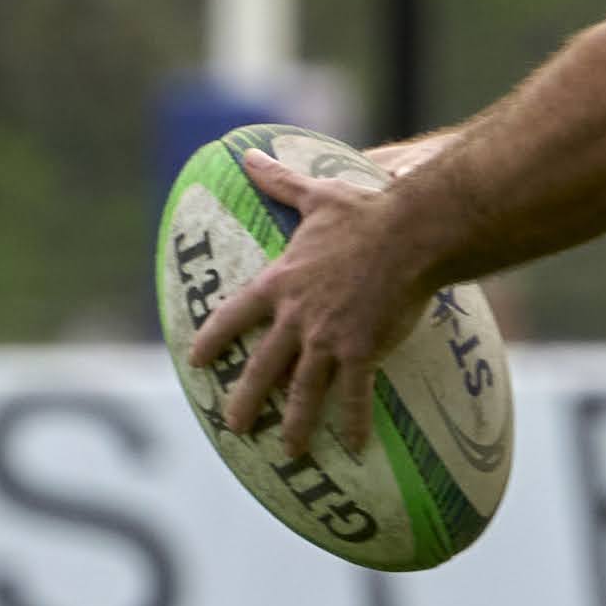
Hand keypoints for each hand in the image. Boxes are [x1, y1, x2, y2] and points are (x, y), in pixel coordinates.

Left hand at [198, 148, 433, 458]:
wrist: (408, 234)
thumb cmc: (364, 212)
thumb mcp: (315, 194)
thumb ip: (279, 181)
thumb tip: (249, 154)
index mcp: (280, 283)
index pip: (234, 316)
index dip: (212, 340)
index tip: (196, 361)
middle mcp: (296, 317)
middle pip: (261, 367)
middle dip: (246, 400)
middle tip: (236, 426)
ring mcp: (326, 339)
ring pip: (301, 391)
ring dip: (294, 424)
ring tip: (288, 451)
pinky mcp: (360, 351)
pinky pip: (353, 396)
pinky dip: (352, 423)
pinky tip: (354, 448)